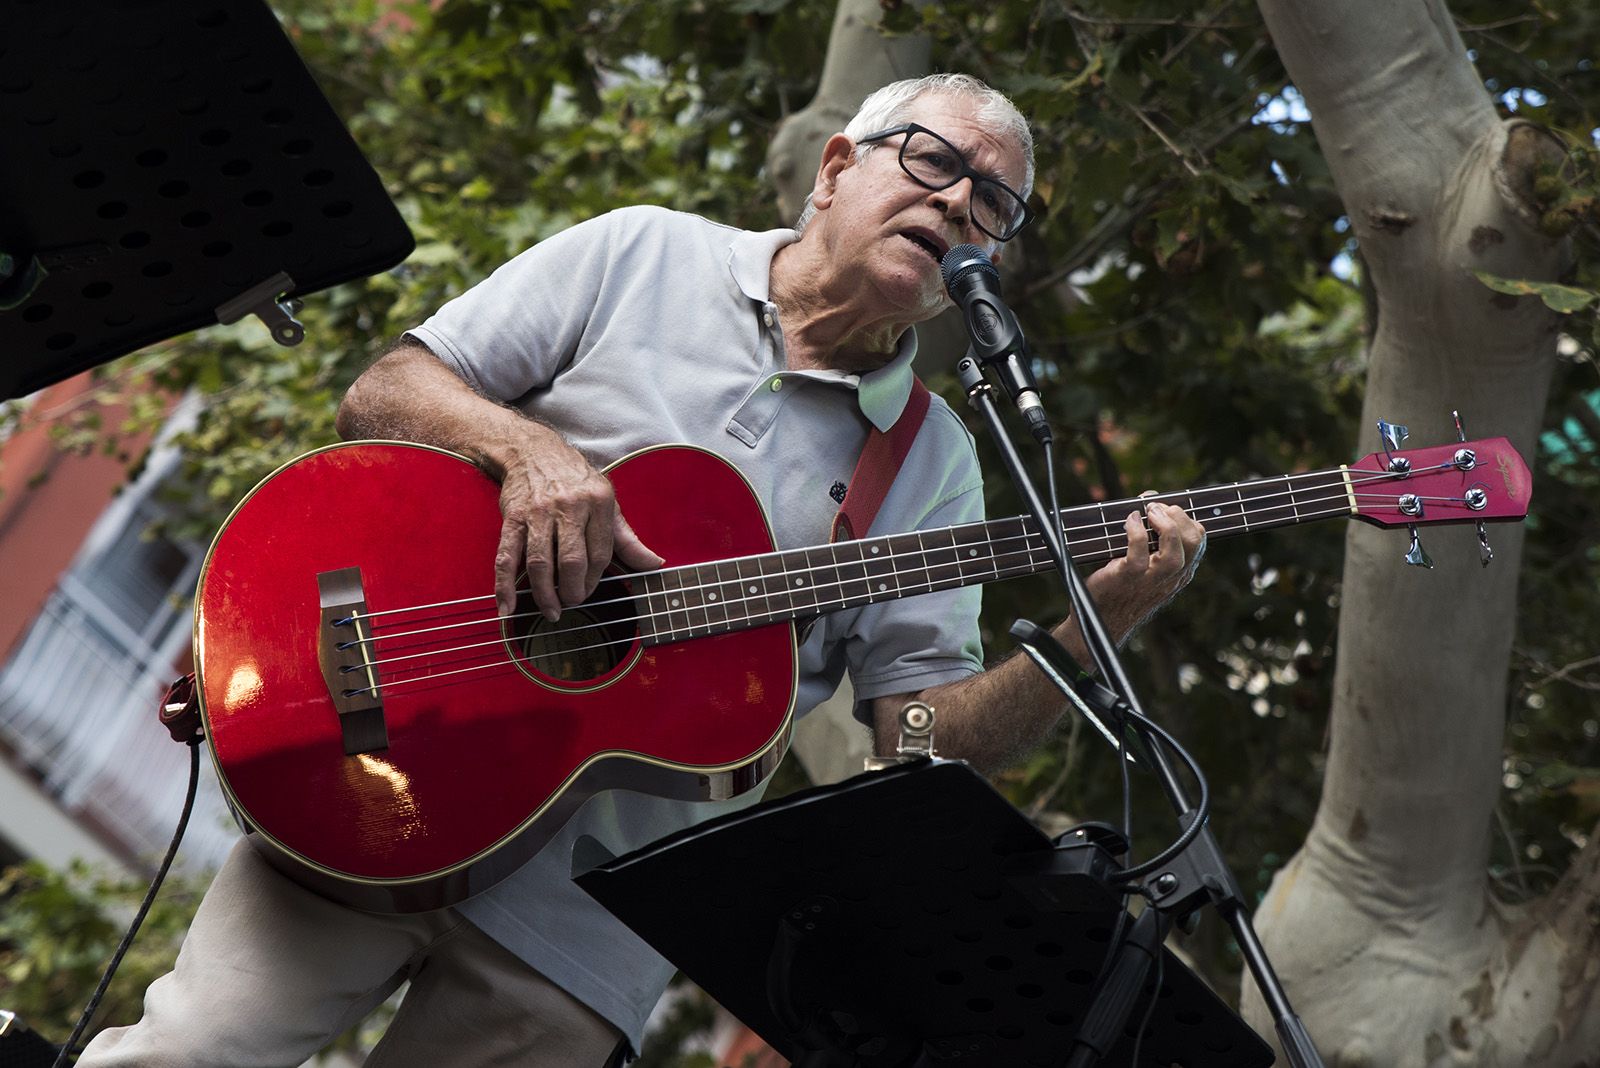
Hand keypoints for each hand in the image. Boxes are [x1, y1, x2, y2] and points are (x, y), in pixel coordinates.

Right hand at [493, 430, 662, 620]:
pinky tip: (508, 607)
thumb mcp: (608, 501)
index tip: (589, 592)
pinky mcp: (512, 517)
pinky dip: (505, 585)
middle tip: (571, 602)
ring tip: (551, 611)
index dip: (595, 579)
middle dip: (572, 591)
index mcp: (598, 502)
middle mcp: (569, 506)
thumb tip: (654, 564)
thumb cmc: (576, 480)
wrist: (533, 450)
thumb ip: (628, 538)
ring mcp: (538, 512)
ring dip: (545, 594)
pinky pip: (507, 557)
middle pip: (572, 560)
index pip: (600, 553)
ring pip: (540, 563)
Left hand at [1084, 499, 1205, 641]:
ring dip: (1163, 525)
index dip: (1186, 516)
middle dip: (1178, 516)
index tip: (1166, 506)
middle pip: (1194, 543)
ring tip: (1148, 512)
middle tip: (1156, 508)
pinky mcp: (1127, 578)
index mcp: (1178, 573)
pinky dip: (1136, 532)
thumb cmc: (1119, 586)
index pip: (1199, 540)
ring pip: (1174, 554)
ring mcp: (1150, 580)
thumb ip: (1152, 538)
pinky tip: (1128, 522)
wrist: (1097, 619)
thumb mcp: (1144, 563)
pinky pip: (1138, 553)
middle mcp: (1169, 578)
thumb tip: (1149, 500)